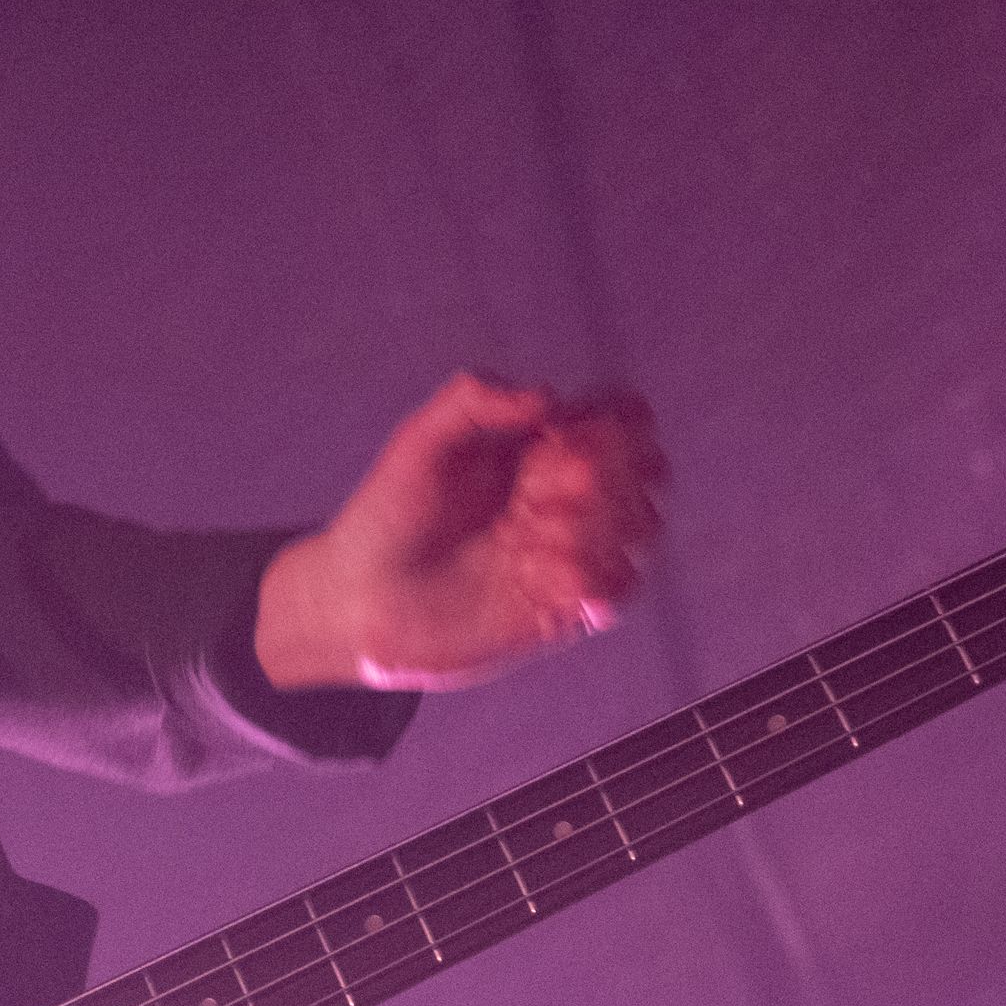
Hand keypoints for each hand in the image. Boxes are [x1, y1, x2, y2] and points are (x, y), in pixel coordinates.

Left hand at [255, 375, 665, 693]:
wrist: (358, 604)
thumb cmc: (385, 519)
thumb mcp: (419, 441)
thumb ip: (473, 399)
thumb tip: (548, 397)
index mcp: (541, 449)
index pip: (621, 419)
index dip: (618, 421)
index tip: (568, 433)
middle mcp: (566, 498)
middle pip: (647, 470)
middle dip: (608, 475)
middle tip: (541, 491)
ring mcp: (570, 553)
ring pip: (643, 527)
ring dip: (599, 527)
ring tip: (527, 543)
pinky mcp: (564, 608)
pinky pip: (620, 590)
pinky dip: (597, 580)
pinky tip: (543, 581)